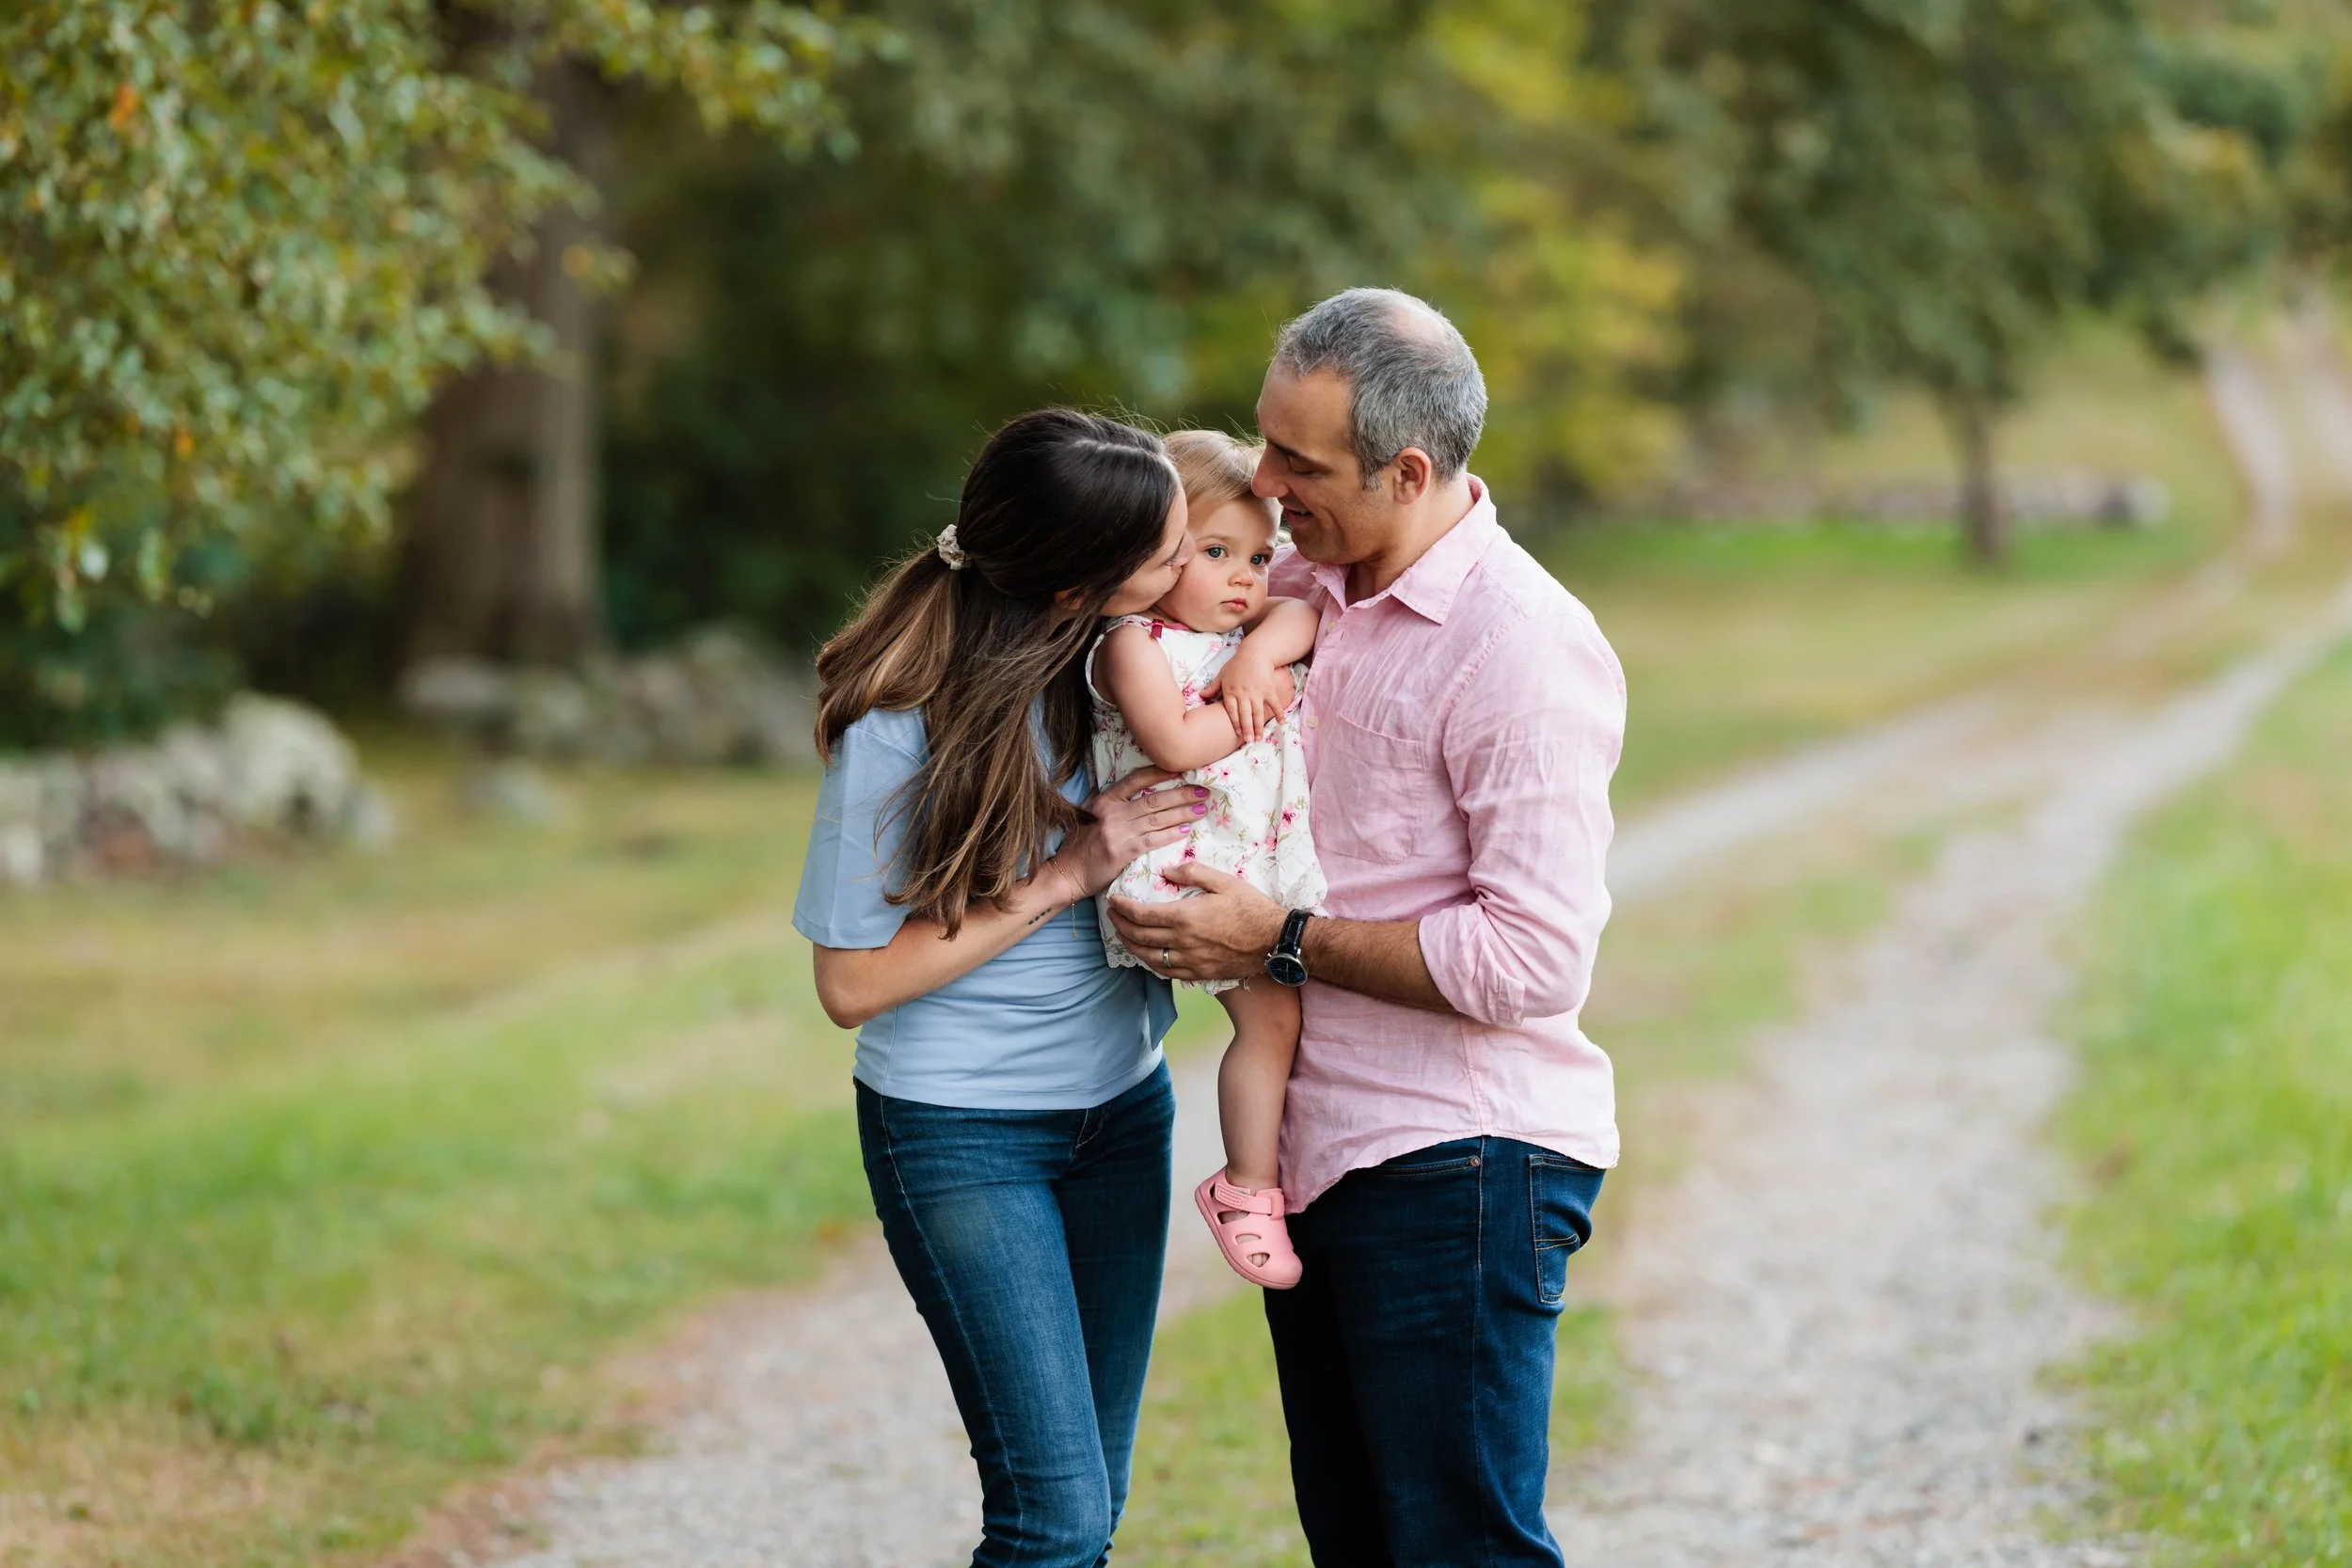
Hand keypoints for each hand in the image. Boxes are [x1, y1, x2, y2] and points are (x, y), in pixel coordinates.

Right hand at [1051, 767, 1205, 895]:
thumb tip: (1133, 792)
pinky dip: (1170, 834)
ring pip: (1157, 819)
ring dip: (1182, 813)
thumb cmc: (1080, 846)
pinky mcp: (1122, 851)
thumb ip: (1109, 803)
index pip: (1136, 780)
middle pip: (1153, 799)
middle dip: (1181, 794)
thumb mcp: (1089, 815)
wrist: (1067, 873)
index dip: (1159, 773)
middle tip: (1203, 790)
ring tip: (1202, 808)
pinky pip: (1153, 840)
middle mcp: (1112, 812)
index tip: (1180, 770)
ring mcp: (1118, 831)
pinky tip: (1185, 830)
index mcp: (1104, 800)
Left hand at [1108, 861, 1287, 982]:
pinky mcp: (1198, 974)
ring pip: (1148, 957)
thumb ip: (1193, 872)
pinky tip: (1146, 955)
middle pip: (1139, 936)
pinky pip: (1165, 972)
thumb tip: (1166, 870)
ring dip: (1130, 945)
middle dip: (1120, 925)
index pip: (1141, 914)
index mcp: (1185, 917)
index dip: (1122, 907)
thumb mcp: (1224, 881)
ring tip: (1123, 935)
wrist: (1275, 941)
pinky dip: (1150, 963)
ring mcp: (1189, 961)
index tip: (1114, 900)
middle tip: (1112, 915)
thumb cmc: (1252, 908)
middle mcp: (1182, 942)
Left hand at [1199, 654, 1296, 745]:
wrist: (1254, 653)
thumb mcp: (1222, 674)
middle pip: (1245, 715)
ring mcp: (1257, 692)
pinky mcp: (1269, 689)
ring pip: (1258, 712)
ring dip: (1259, 726)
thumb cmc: (1237, 664)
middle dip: (1247, 729)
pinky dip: (1278, 713)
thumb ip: (1213, 687)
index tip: (1237, 734)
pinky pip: (1274, 703)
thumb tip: (1201, 695)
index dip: (1235, 723)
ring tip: (1259, 738)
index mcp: (1231, 691)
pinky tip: (1281, 723)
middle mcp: (1244, 694)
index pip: (1232, 711)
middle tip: (1249, 741)